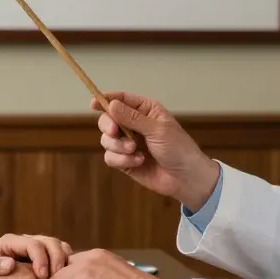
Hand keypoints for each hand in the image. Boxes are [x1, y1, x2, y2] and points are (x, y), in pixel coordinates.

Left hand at [0, 233, 72, 278]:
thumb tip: (10, 264)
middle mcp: (26, 242)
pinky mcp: (44, 261)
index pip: (33, 244)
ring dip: (64, 262)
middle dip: (57, 259)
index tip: (42, 277)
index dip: (41, 258)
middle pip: (50, 242)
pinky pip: (61, 259)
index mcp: (11, 242)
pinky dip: (65, 268)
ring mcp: (37, 250)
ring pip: (59, 248)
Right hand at [93, 91, 219, 211]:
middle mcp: (133, 125)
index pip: (120, 99)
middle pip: (107, 119)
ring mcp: (128, 143)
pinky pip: (110, 157)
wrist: (185, 178)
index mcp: (144, 110)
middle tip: (115, 132)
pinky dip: (122, 160)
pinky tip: (139, 162)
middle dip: (108, 125)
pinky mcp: (125, 161)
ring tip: (135, 151)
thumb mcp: (157, 129)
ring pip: (106, 140)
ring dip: (118, 146)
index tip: (94, 104)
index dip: (105, 100)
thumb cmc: (178, 148)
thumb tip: (111, 104)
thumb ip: (132, 117)